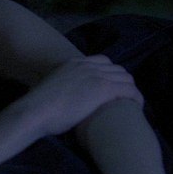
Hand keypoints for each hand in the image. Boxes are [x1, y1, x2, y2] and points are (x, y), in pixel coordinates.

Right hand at [18, 54, 142, 135]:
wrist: (35, 112)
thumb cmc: (37, 109)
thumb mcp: (50, 90)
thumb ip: (59, 89)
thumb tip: (57, 100)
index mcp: (73, 63)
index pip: (103, 61)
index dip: (111, 74)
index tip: (113, 87)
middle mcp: (86, 65)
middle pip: (117, 68)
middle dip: (123, 82)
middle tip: (125, 98)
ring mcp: (95, 76)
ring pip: (126, 78)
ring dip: (131, 89)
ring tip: (132, 103)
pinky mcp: (102, 89)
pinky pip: (129, 90)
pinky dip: (136, 97)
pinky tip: (137, 106)